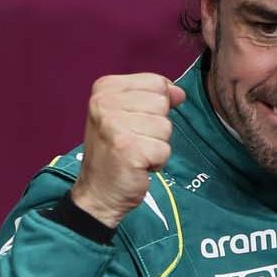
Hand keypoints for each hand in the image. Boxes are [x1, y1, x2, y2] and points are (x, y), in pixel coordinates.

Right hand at [68, 73, 185, 226]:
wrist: (97, 193)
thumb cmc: (113, 153)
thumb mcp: (127, 114)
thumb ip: (152, 97)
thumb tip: (179, 93)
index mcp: (105, 88)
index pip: (155, 83)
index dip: (155, 106)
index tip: (135, 122)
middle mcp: (105, 103)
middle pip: (162, 104)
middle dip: (156, 127)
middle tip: (134, 140)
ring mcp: (115, 126)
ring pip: (166, 127)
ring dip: (156, 145)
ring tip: (135, 153)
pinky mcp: (129, 149)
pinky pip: (164, 149)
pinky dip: (156, 162)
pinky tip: (137, 165)